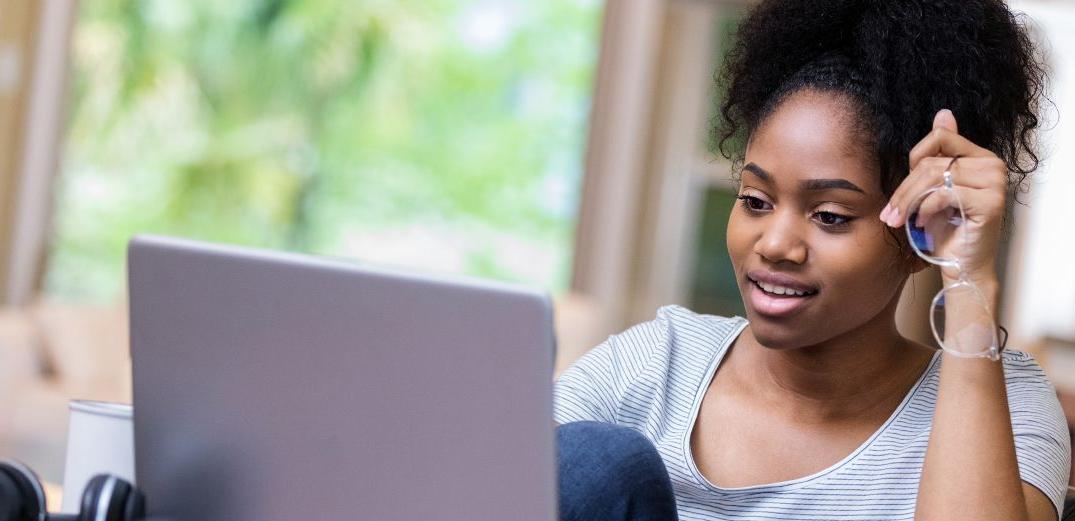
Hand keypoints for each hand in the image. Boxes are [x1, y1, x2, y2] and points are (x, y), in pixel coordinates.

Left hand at [879, 109, 1006, 288]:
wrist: (961, 266)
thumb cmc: (946, 229)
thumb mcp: (934, 189)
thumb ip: (938, 156)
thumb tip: (944, 114)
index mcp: (981, 157)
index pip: (940, 137)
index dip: (915, 159)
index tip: (903, 187)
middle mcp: (993, 165)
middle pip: (932, 161)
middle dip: (904, 189)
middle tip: (890, 214)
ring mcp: (995, 183)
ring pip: (934, 177)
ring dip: (909, 201)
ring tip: (900, 220)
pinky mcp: (990, 202)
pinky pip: (944, 194)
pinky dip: (925, 209)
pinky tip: (920, 223)